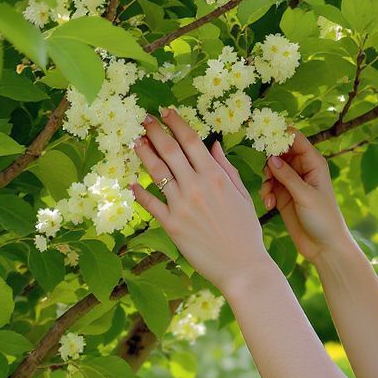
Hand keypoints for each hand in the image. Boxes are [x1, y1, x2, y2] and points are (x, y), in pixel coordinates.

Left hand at [130, 108, 268, 294]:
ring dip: (143, 153)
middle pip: (169, 151)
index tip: (166, 112)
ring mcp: (181, 205)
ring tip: (134, 141)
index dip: (176, 123)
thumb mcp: (243, 195)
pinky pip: (150, 203)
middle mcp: (196, 186)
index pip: (191, 141)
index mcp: (216, 176)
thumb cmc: (246, 231)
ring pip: (156, 172)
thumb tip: (214, 145)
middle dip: (155, 131)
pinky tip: (130, 182)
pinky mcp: (171, 225)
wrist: (242, 266)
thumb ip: (226, 168)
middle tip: (144, 119)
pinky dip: (138, 191)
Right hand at [260, 125, 351, 263]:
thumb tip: (271, 157)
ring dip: (266, 181)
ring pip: (271, 170)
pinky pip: (268, 186)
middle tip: (264, 172)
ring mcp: (292, 182)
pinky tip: (269, 205)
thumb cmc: (323, 218)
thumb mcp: (305, 195)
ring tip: (269, 196)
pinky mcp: (283, 196)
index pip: (295, 139)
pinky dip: (266, 193)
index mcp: (314, 162)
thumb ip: (287, 176)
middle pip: (279, 152)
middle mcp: (302, 169)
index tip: (262, 134)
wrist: (324, 246)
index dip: (280, 133)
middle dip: (268, 160)